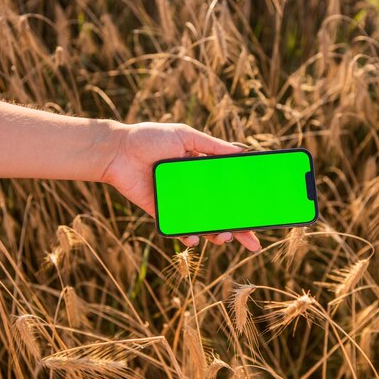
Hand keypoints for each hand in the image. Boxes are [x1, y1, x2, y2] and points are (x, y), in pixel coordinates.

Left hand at [100, 122, 260, 251]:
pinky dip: (188, 236)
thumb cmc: (150, 138)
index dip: (244, 204)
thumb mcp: (186, 136)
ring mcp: (178, 203)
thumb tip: (240, 152)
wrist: (117, 150)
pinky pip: (178, 228)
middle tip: (253, 242)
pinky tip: (195, 238)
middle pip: (221, 214)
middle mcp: (192, 190)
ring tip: (223, 237)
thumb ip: (212, 146)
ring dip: (216, 235)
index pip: (228, 191)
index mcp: (201, 172)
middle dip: (238, 230)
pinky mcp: (161, 212)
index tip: (260, 214)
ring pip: (203, 225)